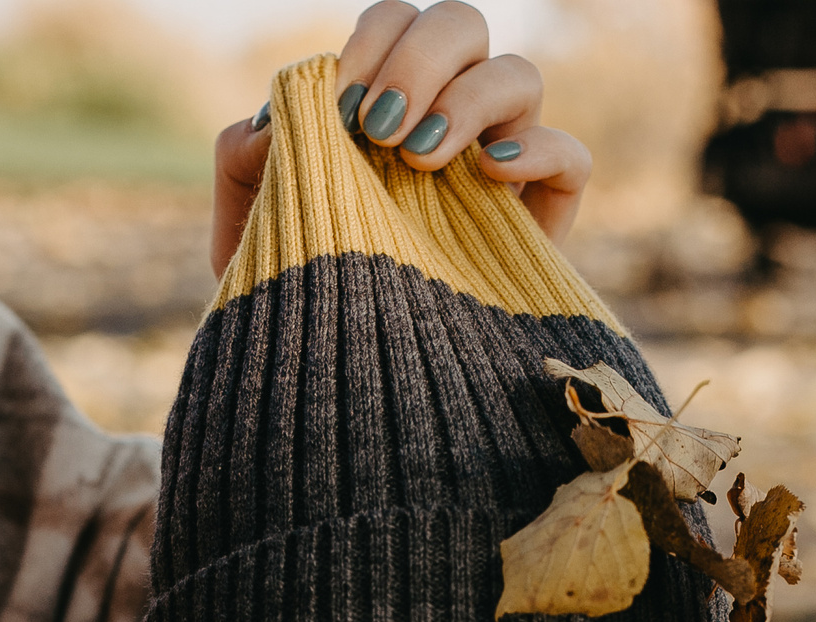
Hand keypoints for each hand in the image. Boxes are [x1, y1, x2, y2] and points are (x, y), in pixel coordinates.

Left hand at [211, 1, 594, 277]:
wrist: (342, 390)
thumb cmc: (301, 302)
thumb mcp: (252, 232)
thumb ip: (244, 161)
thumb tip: (278, 121)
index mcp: (388, 105)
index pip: (398, 23)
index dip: (372, 42)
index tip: (340, 103)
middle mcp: (449, 121)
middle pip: (463, 26)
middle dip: (418, 59)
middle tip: (378, 126)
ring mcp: (501, 167)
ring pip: (519, 76)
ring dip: (465, 100)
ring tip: (417, 159)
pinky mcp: (542, 221)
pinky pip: (571, 157)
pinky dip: (537, 151)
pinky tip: (488, 175)